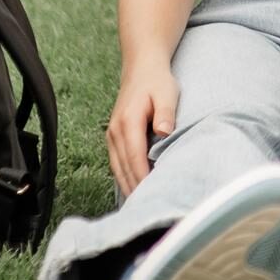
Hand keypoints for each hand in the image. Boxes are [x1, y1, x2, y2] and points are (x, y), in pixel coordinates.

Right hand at [106, 61, 179, 196]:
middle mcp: (115, 131)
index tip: (153, 196)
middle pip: (123, 167)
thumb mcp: (167, 93)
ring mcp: (112, 135)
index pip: (134, 157)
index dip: (143, 178)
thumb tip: (162, 131)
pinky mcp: (114, 137)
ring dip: (128, 186)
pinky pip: (117, 162)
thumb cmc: (157, 81)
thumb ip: (165, 113)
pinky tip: (134, 190)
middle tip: (149, 210)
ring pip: (118, 168)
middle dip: (135, 188)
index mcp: (128, 121)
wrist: (142, 68)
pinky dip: (124, 177)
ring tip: (141, 208)